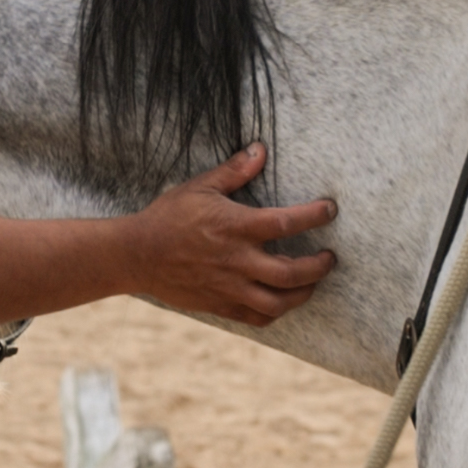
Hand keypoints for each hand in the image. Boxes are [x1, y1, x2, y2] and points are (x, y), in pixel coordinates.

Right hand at [127, 144, 337, 326]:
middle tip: (329, 257)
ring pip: (279, 302)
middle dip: (319, 266)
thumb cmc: (169, 217)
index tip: (330, 210)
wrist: (137, 254)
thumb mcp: (200, 186)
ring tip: (311, 282)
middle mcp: (237, 261)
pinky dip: (275, 312)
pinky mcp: (220, 305)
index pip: (286, 223)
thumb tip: (260, 149)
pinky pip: (257, 318)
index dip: (314, 216)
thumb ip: (234, 171)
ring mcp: (230, 287)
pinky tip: (281, 301)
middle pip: (292, 272)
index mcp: (235, 227)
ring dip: (303, 294)